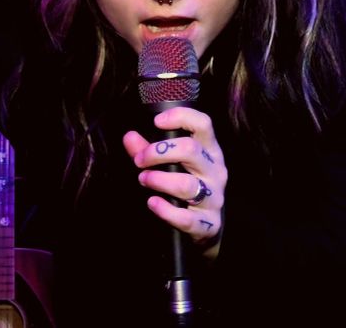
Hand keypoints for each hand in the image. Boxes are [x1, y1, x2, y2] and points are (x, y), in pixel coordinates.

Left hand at [123, 106, 227, 258]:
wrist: (206, 228)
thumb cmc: (186, 186)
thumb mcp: (171, 165)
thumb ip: (149, 151)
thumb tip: (129, 137)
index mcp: (209, 150)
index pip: (203, 124)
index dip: (180, 117)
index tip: (157, 122)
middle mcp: (215, 170)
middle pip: (191, 150)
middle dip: (159, 152)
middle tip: (139, 160)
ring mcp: (215, 198)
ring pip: (187, 185)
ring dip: (159, 180)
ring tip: (143, 180)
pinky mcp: (209, 224)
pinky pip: (186, 218)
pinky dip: (166, 211)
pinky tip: (152, 203)